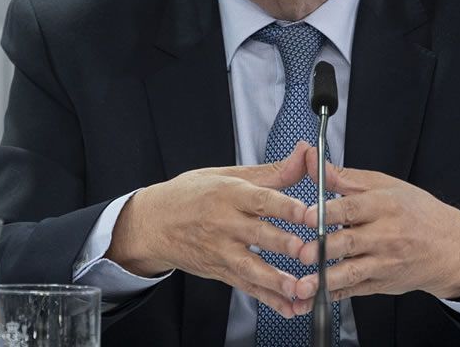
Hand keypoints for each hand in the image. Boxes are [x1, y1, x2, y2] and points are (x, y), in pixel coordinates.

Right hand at [106, 142, 311, 317]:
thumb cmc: (190, 195)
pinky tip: (287, 306)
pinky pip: (246, 286)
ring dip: (276, 279)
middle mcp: (224, 223)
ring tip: (298, 288)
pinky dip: (267, 299)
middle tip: (307, 251)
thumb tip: (304, 153)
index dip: (285, 206)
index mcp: (228, 194)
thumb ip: (271, 171)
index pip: (260, 199)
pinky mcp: (220, 271)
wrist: (152, 224)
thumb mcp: (227, 175)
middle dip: (284, 244)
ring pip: (251, 266)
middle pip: (258, 234)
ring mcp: (221, 250)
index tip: (307, 213)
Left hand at [294, 150, 459, 304]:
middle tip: (301, 252)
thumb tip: (311, 160)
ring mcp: (384, 263)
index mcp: (386, 205)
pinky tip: (313, 300)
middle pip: (351, 241)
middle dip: (325, 248)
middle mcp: (386, 235)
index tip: (307, 215)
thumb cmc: (417, 212)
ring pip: (352, 272)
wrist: (452, 248)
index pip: (354, 207)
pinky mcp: (382, 283)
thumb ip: (345, 177)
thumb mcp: (386, 186)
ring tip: (303, 285)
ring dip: (325, 279)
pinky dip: (333, 295)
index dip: (329, 212)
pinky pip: (354, 290)